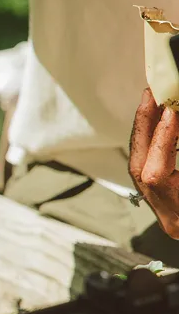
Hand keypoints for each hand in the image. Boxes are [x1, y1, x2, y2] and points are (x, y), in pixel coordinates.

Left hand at [130, 87, 178, 236]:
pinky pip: (148, 167)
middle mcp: (168, 217)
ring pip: (139, 166)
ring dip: (147, 132)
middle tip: (152, 96)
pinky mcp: (165, 202)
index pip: (156, 176)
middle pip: (139, 168)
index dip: (162, 139)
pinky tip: (161, 123)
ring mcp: (163, 212)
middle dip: (145, 129)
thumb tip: (177, 114)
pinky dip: (153, 144)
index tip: (171, 110)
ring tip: (155, 103)